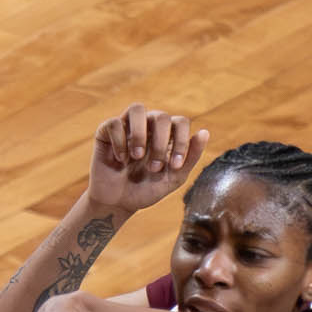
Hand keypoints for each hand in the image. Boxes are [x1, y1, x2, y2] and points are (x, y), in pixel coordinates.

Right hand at [87, 104, 209, 214]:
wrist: (117, 203)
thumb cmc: (146, 190)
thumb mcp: (173, 178)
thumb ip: (190, 157)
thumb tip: (205, 132)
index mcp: (166, 135)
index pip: (181, 122)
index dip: (181, 142)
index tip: (175, 166)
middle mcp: (148, 126)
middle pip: (161, 116)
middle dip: (160, 143)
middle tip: (154, 167)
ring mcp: (127, 127)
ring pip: (137, 108)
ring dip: (140, 134)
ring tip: (137, 156)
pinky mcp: (106, 131)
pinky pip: (114, 123)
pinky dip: (119, 142)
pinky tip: (119, 160)